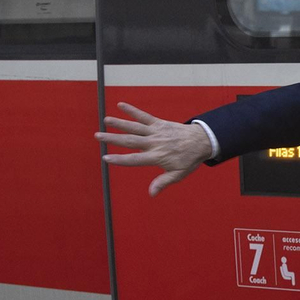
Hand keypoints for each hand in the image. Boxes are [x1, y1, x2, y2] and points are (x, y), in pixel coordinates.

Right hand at [95, 102, 213, 195]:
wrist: (202, 141)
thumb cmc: (189, 159)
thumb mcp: (178, 174)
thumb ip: (163, 182)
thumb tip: (151, 194)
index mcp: (156, 157)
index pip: (134, 159)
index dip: (119, 159)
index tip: (106, 158)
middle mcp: (154, 143)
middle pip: (130, 141)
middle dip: (112, 139)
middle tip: (98, 136)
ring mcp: (156, 132)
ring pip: (134, 127)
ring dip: (119, 123)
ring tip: (105, 120)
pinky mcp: (159, 123)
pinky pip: (144, 116)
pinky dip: (133, 110)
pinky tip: (121, 105)